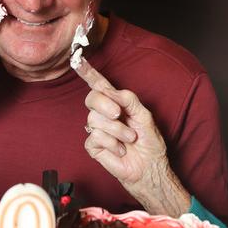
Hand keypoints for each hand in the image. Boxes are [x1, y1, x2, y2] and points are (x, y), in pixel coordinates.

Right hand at [75, 57, 190, 215]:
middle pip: (92, 98)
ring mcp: (97, 130)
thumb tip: (112, 92)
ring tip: (129, 139)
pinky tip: (120, 149)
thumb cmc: (149, 143)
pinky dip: (111, 143)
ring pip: (94, 119)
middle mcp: (104, 114)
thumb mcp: (145, 116)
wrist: (149, 168)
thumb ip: (129, 100)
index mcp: (117, 103)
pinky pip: (95, 137)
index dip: (88, 72)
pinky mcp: (94, 146)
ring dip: (116, 130)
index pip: (99, 85)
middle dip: (105, 105)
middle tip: (119, 115)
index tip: (78, 60)